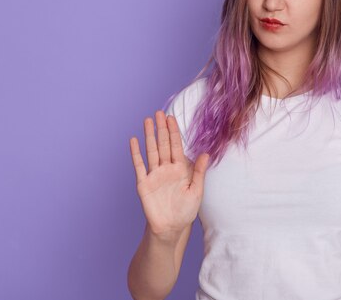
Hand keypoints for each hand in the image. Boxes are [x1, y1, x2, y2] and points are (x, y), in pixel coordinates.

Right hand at [129, 110, 209, 241]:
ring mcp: (154, 175)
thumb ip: (198, 172)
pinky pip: (139, 166)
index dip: (174, 132)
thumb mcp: (196, 191)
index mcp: (180, 169)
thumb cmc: (185, 211)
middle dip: (161, 129)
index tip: (171, 118)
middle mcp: (166, 169)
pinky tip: (134, 140)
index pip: (176, 146)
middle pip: (163, 145)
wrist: (171, 228)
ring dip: (149, 136)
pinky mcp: (143, 184)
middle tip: (159, 112)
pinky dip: (136, 153)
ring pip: (151, 151)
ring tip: (147, 121)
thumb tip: (206, 154)